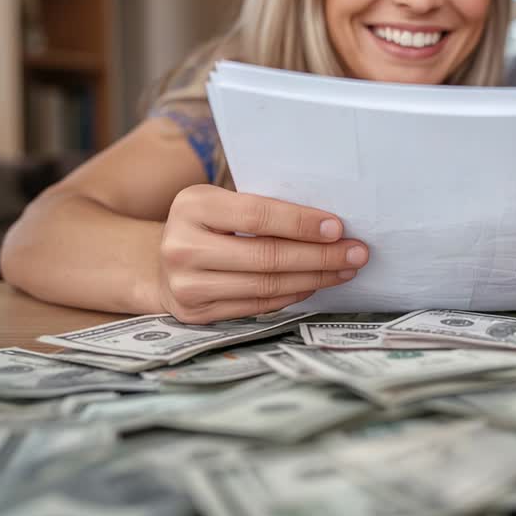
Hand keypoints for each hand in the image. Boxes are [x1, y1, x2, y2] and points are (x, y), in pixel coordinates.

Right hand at [156, 185, 367, 322]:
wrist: (160, 262)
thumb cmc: (207, 225)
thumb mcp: (222, 203)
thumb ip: (262, 208)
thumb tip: (328, 224)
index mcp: (192, 205)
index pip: (258, 216)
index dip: (302, 223)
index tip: (338, 228)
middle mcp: (182, 246)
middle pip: (267, 255)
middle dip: (320, 255)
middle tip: (356, 252)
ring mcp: (187, 284)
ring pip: (266, 284)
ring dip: (314, 278)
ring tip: (344, 269)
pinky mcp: (196, 313)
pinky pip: (258, 305)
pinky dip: (293, 295)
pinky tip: (315, 284)